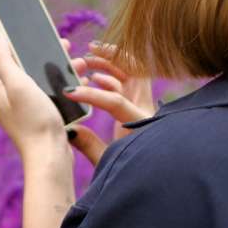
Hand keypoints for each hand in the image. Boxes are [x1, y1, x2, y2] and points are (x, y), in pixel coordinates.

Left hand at [0, 32, 77, 161]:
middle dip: (47, 56)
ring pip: (42, 82)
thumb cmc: (34, 121)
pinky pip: (51, 96)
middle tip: (66, 46)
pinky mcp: (39, 120)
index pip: (9, 58)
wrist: (50, 157)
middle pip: (27, 69)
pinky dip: (64, 87)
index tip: (44, 36)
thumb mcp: (17, 85)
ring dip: (60, 71)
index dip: (26, 45)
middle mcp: (7, 101)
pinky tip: (79, 84)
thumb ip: (3, 60)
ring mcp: (24, 112)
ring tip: (80, 65)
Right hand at [63, 41, 155, 165]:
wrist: (157, 176)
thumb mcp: (107, 163)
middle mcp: (146, 109)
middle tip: (89, 51)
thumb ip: (88, 145)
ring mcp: (144, 105)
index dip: (92, 95)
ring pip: (131, 72)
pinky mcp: (139, 107)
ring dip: (110, 63)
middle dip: (111, 57)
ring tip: (88, 59)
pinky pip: (127, 82)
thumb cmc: (134, 173)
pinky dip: (110, 76)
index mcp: (140, 125)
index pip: (116, 100)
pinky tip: (95, 78)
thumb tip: (70, 129)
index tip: (70, 92)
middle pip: (135, 70)